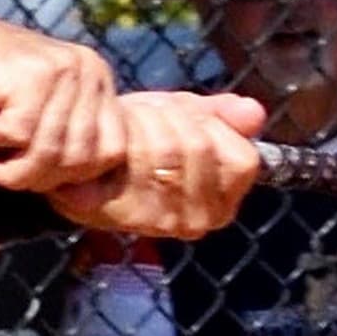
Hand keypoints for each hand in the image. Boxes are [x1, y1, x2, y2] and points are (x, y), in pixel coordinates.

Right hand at [0, 22, 124, 192]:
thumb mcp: (33, 136)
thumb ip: (63, 163)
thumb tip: (87, 204)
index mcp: (98, 81)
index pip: (112, 151)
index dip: (75, 175)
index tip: (37, 173)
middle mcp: (89, 71)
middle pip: (82, 157)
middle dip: (40, 176)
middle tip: (6, 167)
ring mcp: (65, 70)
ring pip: (51, 151)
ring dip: (13, 166)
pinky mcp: (35, 75)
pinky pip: (21, 135)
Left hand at [52, 91, 265, 239]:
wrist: (81, 153)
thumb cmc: (138, 136)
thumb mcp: (186, 119)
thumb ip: (222, 117)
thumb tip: (255, 113)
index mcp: (222, 205)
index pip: (243, 159)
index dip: (213, 126)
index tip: (184, 119)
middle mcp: (197, 222)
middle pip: (200, 148)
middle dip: (172, 119)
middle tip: (147, 118)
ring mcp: (160, 222)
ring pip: (169, 150)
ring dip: (145, 123)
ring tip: (129, 126)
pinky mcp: (122, 214)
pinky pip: (136, 159)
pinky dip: (122, 136)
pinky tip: (111, 142)